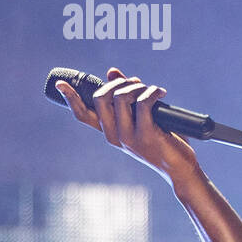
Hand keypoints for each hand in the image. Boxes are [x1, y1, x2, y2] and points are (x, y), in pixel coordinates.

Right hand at [55, 66, 200, 190]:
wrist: (180, 169)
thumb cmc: (164, 143)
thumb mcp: (142, 119)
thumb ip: (127, 97)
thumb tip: (112, 72)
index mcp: (110, 133)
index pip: (83, 115)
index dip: (70, 98)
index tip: (60, 83)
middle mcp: (114, 136)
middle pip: (100, 98)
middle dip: (118, 83)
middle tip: (137, 83)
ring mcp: (128, 136)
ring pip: (121, 97)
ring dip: (138, 86)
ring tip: (153, 91)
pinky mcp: (145, 134)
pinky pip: (143, 102)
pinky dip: (152, 92)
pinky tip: (161, 93)